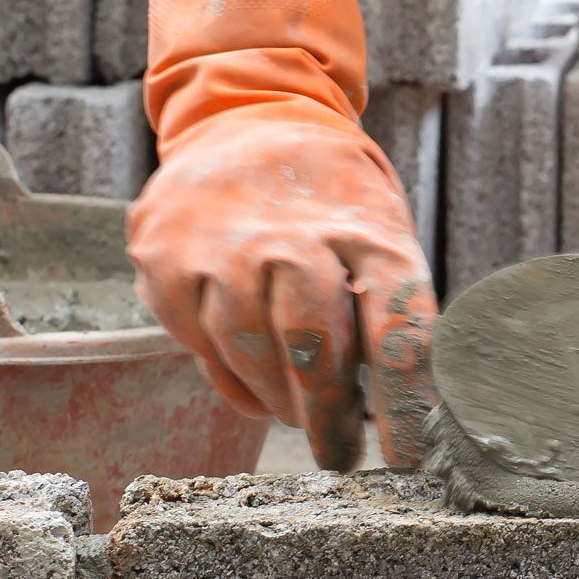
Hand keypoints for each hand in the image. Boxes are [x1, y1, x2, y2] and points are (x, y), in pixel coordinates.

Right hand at [129, 117, 437, 469]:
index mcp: (370, 232)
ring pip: (251, 354)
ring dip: (280, 401)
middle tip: (341, 456)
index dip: (405, 403)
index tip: (411, 460)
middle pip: (314, 347)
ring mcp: (223, 247)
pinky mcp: (166, 259)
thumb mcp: (382, 232)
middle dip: (330, 417)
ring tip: (299, 416)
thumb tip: (401, 411)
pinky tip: (256, 387)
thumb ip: (386, 310)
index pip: (397, 326)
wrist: (247, 118)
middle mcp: (295, 237)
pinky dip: (233, 379)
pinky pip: (200, 345)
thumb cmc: (334, 198)